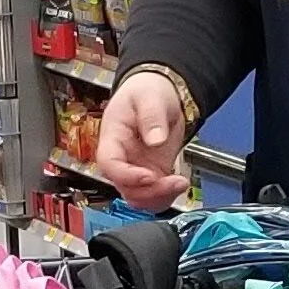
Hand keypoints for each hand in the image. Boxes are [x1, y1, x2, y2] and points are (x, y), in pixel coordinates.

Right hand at [94, 70, 190, 213]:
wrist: (158, 91)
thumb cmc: (146, 90)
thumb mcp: (149, 96)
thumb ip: (152, 117)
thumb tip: (155, 139)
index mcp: (113, 137)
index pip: (109, 164)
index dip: (126, 176)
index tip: (149, 176)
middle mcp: (121, 157)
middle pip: (125, 187)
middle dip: (150, 191)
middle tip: (174, 181)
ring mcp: (136, 167)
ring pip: (139, 197)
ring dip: (159, 197)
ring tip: (179, 183)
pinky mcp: (152, 172)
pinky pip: (153, 195)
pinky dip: (166, 197)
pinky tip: (179, 185)